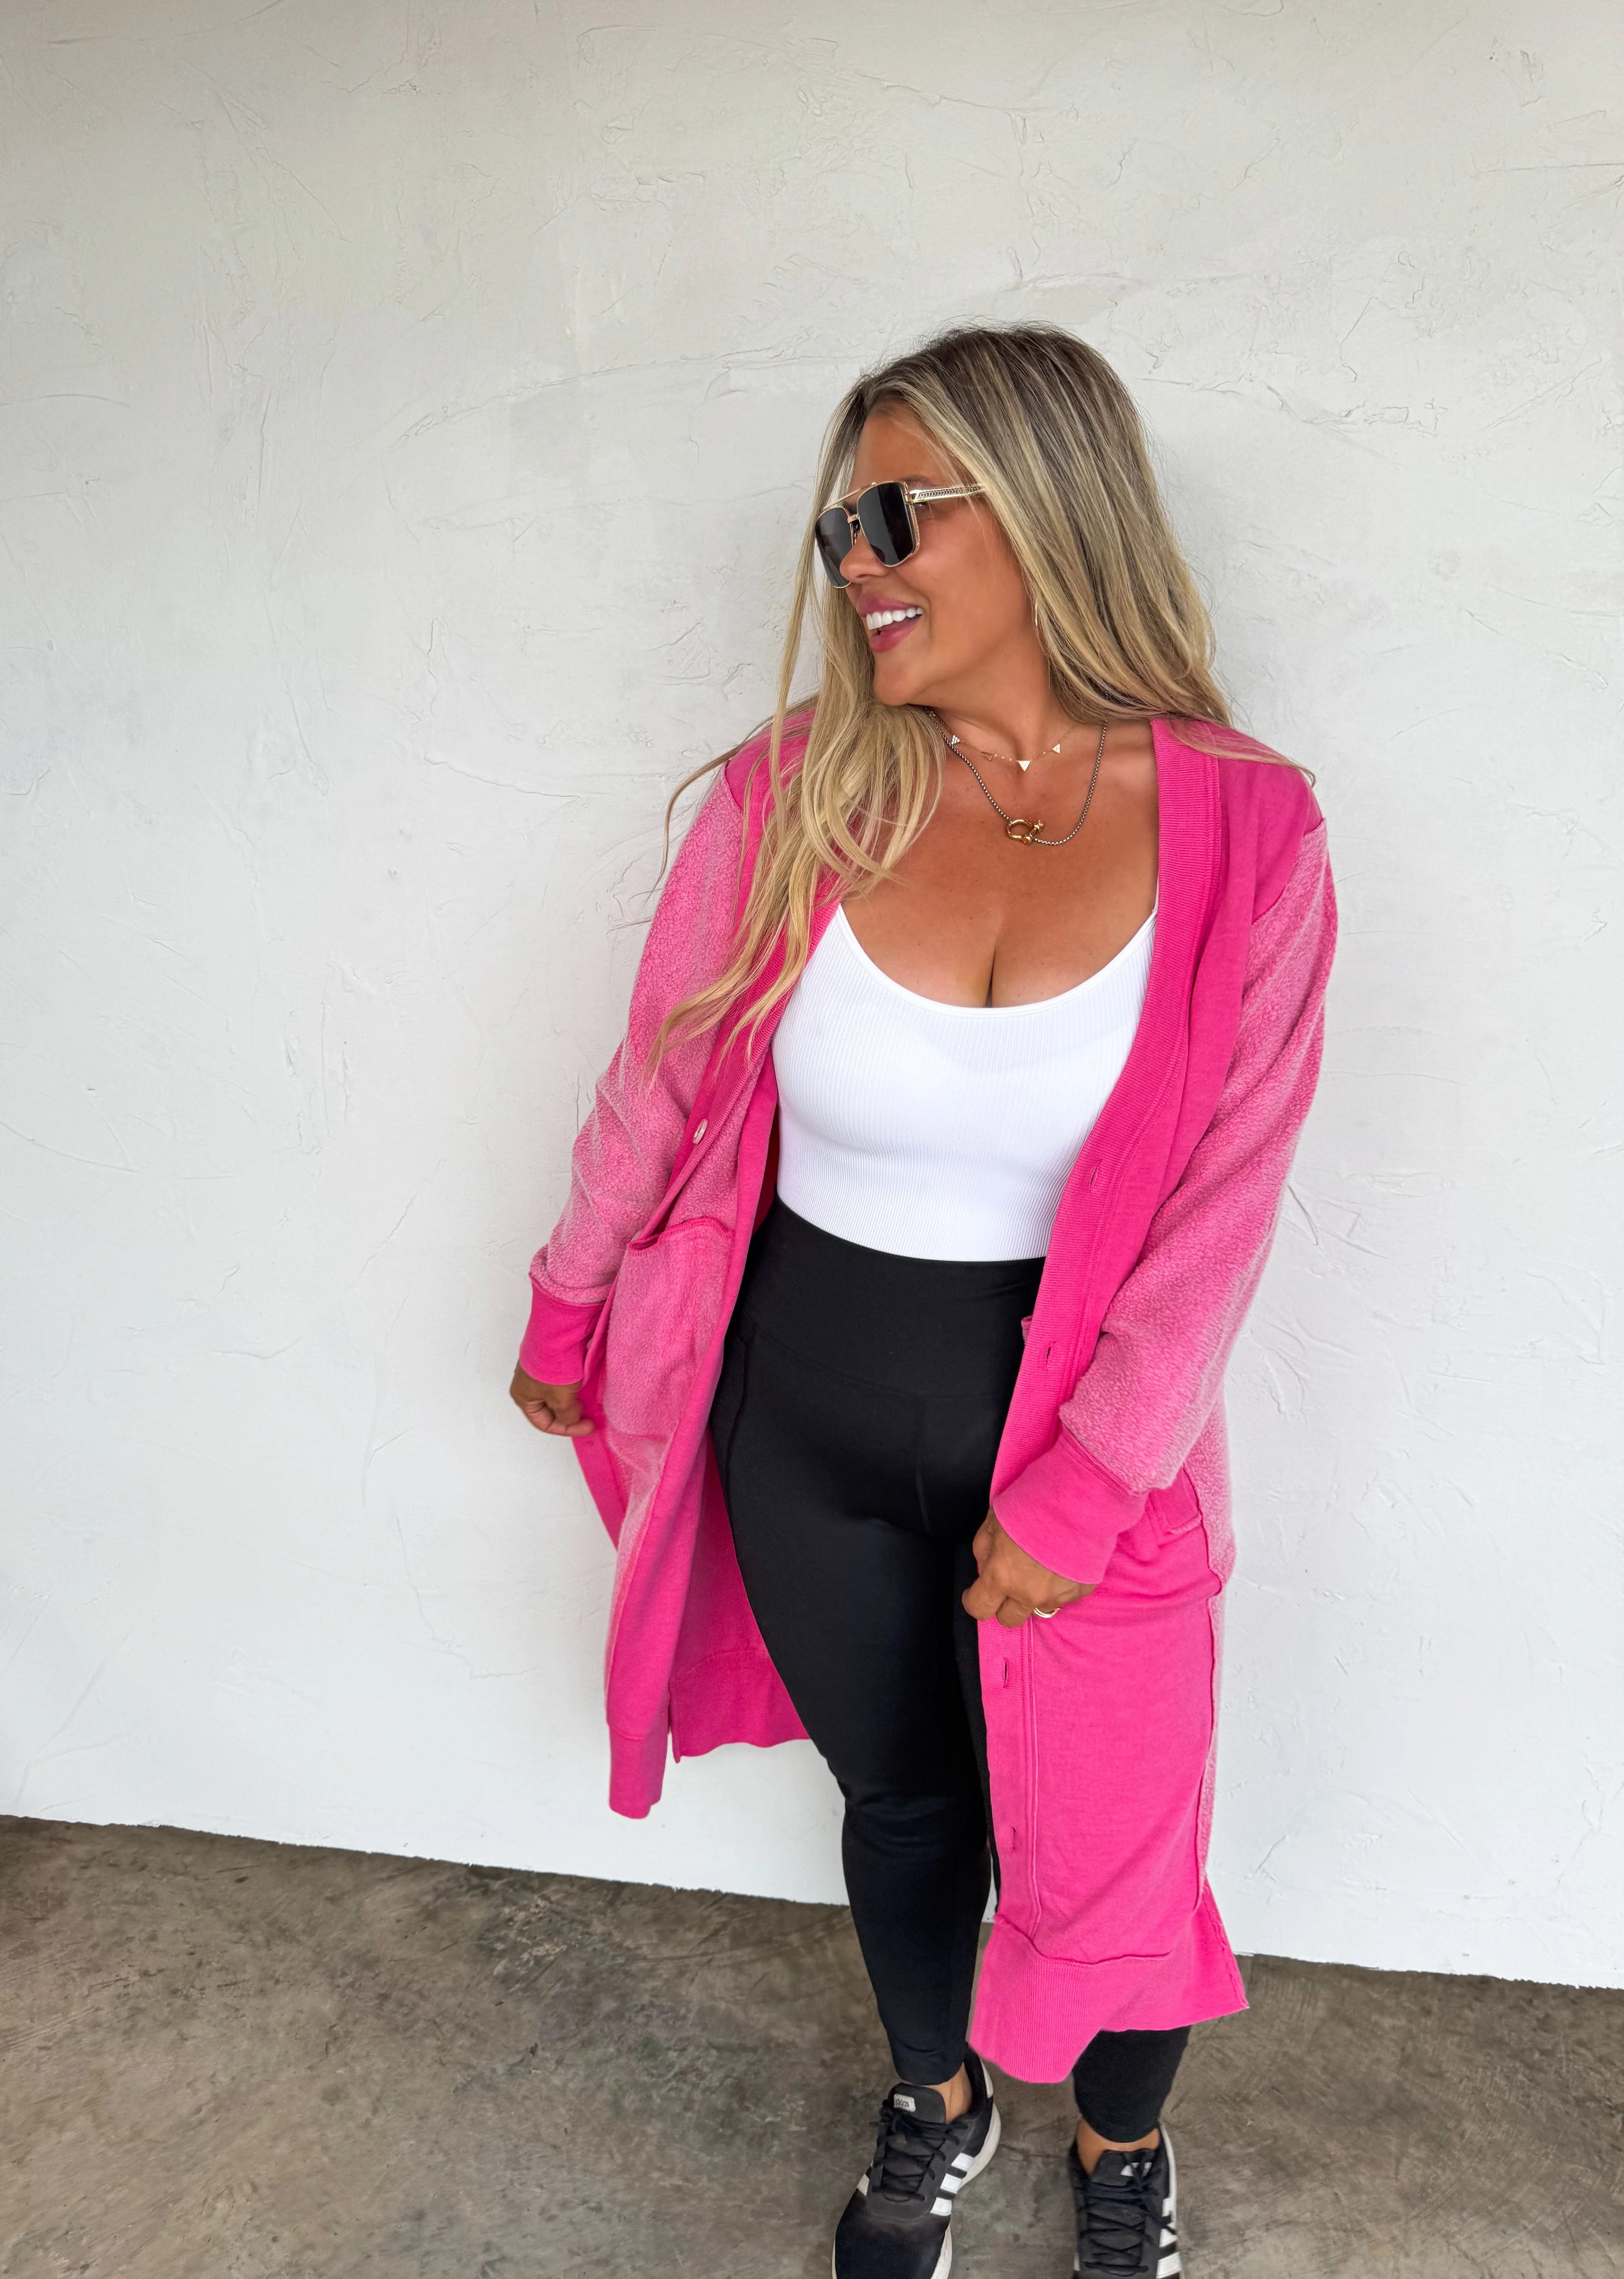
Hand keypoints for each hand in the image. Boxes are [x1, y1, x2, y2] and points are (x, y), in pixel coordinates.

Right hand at [509, 1366, 594, 1436]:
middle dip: (570, 1414)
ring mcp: (539, 1370)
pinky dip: (575, 1386)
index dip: (567, 1429)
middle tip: (589, 1415)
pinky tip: (587, 1385)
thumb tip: (573, 1417)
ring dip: (574, 1400)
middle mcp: (527, 1384)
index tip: (588, 1426)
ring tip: (590, 1401)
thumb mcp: (561, 1400)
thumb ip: (567, 1416)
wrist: (559, 1331)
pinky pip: (564, 1380)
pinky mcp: (551, 1359)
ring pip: (558, 1394)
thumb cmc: (553, 1367)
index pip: (544, 1423)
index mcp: (522, 1397)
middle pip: (550, 1409)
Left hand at [961, 1510, 1092, 1627]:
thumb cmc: (1032, 1502)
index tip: (975, 1593)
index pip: (979, 1608)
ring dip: (1035, 1593)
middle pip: (1009, 1619)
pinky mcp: (1082, 1590)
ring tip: (1043, 1565)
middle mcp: (1029, 1594)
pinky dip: (1061, 1584)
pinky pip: (1065, 1596)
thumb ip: (984, 1549)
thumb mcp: (993, 1520)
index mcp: (1002, 1576)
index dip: (973, 1600)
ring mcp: (1058, 1595)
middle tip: (1010, 1580)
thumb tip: (984, 1567)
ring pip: (1040, 1608)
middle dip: (1004, 1603)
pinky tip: (1063, 1560)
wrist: (1080, 1496)